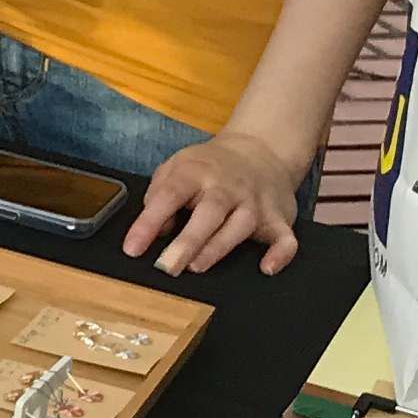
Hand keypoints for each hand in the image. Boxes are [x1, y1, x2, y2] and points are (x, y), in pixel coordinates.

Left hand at [126, 129, 304, 277]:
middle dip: (187, 241)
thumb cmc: (211, 166)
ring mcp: (255, 203)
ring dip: (220, 247)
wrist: (262, 149)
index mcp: (196, 173)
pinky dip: (281, 254)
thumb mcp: (177, 167)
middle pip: (209, 213)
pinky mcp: (279, 218)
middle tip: (166, 266)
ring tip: (197, 267)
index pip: (169, 196)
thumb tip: (153, 232)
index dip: (148, 223)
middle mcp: (228, 188)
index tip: (132, 249)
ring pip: (241, 226)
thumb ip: (159, 195)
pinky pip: (286, 238)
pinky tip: (267, 268)